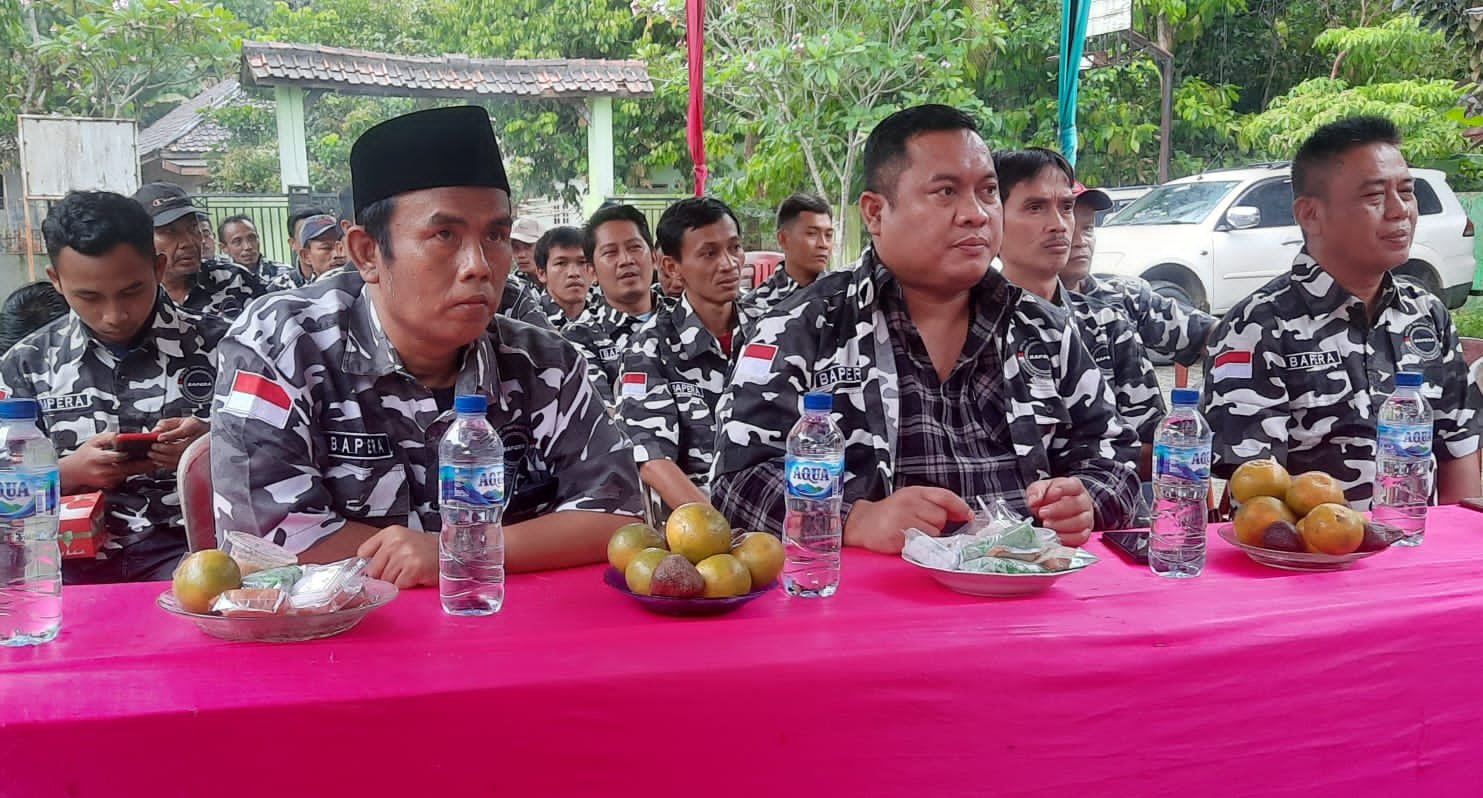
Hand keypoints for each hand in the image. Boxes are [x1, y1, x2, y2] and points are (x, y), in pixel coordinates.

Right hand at [59, 433, 147, 490]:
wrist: (72, 472)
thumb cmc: (84, 455)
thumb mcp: (93, 441)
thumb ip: (109, 437)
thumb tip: (122, 436)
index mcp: (96, 458)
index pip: (113, 457)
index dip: (125, 455)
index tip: (138, 451)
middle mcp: (102, 471)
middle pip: (125, 468)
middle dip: (142, 464)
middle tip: (155, 459)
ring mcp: (106, 480)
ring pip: (128, 474)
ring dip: (141, 469)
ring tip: (153, 462)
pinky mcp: (110, 485)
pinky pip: (125, 478)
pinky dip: (134, 473)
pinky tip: (143, 467)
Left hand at [149, 416, 207, 471]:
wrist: (210, 437)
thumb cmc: (195, 428)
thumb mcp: (182, 420)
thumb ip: (167, 423)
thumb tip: (155, 430)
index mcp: (195, 427)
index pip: (182, 431)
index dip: (169, 435)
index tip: (159, 437)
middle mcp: (197, 440)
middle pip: (177, 448)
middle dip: (160, 448)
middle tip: (152, 446)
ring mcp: (195, 452)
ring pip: (176, 459)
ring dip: (160, 457)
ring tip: (152, 454)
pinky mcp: (191, 461)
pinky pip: (176, 465)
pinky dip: (165, 464)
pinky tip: (158, 460)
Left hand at [357, 526, 438, 587]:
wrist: (454, 553)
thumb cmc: (429, 551)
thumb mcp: (403, 543)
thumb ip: (383, 552)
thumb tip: (364, 572)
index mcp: (390, 532)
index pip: (363, 552)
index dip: (369, 566)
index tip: (375, 571)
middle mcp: (396, 541)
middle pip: (372, 570)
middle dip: (383, 577)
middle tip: (399, 573)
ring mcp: (404, 554)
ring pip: (385, 580)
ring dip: (397, 582)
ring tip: (410, 574)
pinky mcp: (413, 568)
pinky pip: (399, 586)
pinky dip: (407, 586)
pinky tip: (417, 578)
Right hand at [842, 487, 972, 553]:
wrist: (861, 525)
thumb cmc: (889, 515)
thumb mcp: (909, 502)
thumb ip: (933, 505)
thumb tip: (964, 514)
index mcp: (915, 492)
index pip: (944, 496)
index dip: (959, 506)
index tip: (969, 516)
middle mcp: (910, 501)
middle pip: (941, 517)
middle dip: (937, 525)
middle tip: (920, 526)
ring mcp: (904, 517)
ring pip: (933, 531)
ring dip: (928, 537)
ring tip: (912, 534)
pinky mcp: (899, 534)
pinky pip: (921, 542)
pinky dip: (918, 545)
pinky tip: (906, 541)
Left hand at [1027, 477, 1093, 545]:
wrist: (1056, 509)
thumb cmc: (1050, 498)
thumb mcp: (1041, 489)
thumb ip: (1037, 492)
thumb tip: (1034, 500)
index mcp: (1075, 487)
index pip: (1074, 485)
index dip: (1062, 489)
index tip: (1049, 494)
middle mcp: (1084, 501)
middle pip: (1077, 504)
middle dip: (1057, 510)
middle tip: (1042, 513)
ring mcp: (1087, 517)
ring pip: (1080, 522)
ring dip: (1061, 525)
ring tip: (1046, 524)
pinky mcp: (1085, 532)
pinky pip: (1081, 537)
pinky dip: (1067, 538)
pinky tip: (1054, 536)